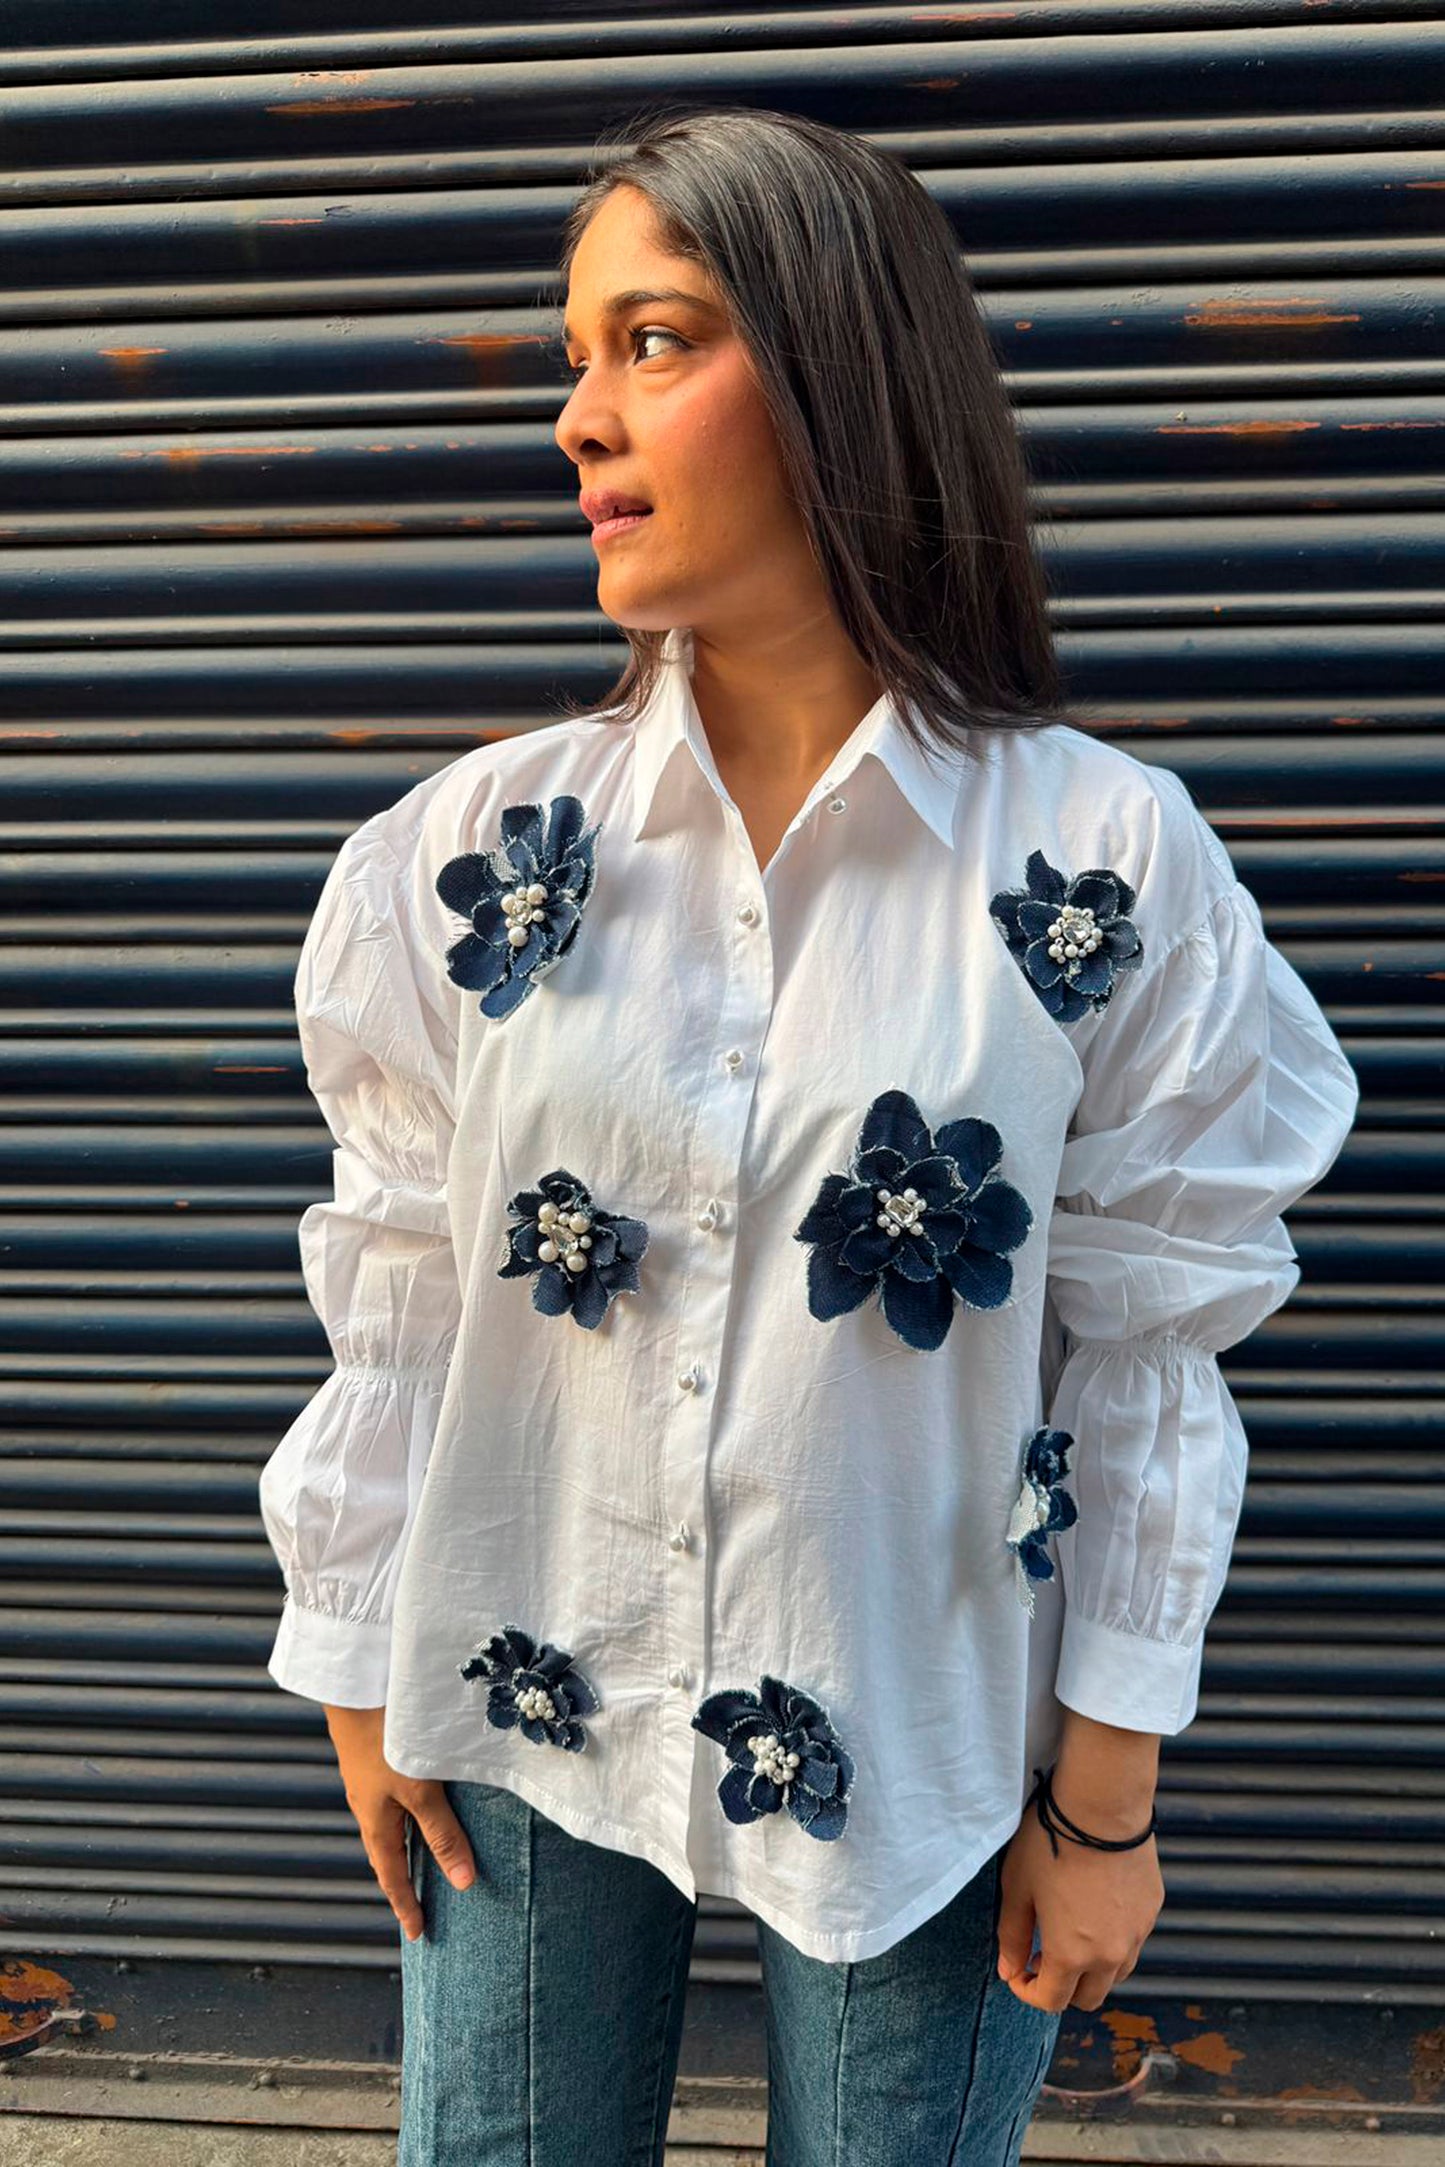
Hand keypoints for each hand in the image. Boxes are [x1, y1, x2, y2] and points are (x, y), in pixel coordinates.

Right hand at [323, 1703, 477, 1941]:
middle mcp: (370, 1804)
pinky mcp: (378, 1755)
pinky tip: (424, 1804)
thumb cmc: (385, 1740)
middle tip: (421, 1905)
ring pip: (391, 1824)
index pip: (392, 1875)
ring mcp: (371, 1779)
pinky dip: (409, 1815)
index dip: (406, 1905)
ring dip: (408, 1845)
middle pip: (388, 1852)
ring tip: (428, 1860)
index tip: (418, 1934)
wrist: (355, 1685)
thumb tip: (464, 1883)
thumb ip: (442, 1832)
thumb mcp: (419, 1790)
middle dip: (404, 1880)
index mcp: (376, 1821)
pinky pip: (394, 1799)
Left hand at [994, 1791, 1163, 2012]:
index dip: (1027, 1992)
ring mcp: (1137, 1934)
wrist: (1101, 1806)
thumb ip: (1011, 1936)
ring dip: (1091, 1970)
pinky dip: (1113, 1941)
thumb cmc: (1051, 1843)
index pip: (1051, 2001)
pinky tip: (1096, 1909)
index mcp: (1071, 1955)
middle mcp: (1110, 1955)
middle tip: (1041, 1955)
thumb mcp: (1017, 1888)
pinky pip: (1132, 1942)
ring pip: (1115, 1975)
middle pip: (1088, 1998)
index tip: (1017, 1972)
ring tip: (1071, 1935)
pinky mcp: (1152, 1911)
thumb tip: (1009, 1970)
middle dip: (1061, 1987)